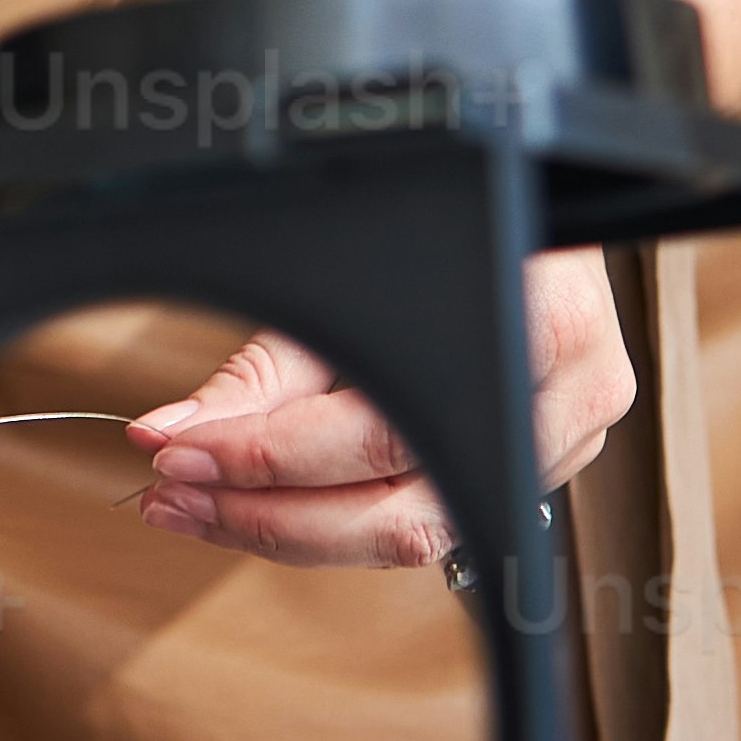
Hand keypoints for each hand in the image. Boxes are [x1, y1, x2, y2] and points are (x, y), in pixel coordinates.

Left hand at [129, 251, 634, 567]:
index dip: (263, 456)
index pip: (375, 434)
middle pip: (397, 516)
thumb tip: (172, 432)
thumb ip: (263, 369)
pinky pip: (422, 523)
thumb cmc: (452, 224)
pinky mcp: (533, 473)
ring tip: (202, 507)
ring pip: (408, 538)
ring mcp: (562, 450)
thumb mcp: (351, 273)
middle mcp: (567, 407)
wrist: (536, 203)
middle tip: (176, 494)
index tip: (177, 449)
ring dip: (290, 532)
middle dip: (266, 515)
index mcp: (539, 335)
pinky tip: (265, 509)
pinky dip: (336, 523)